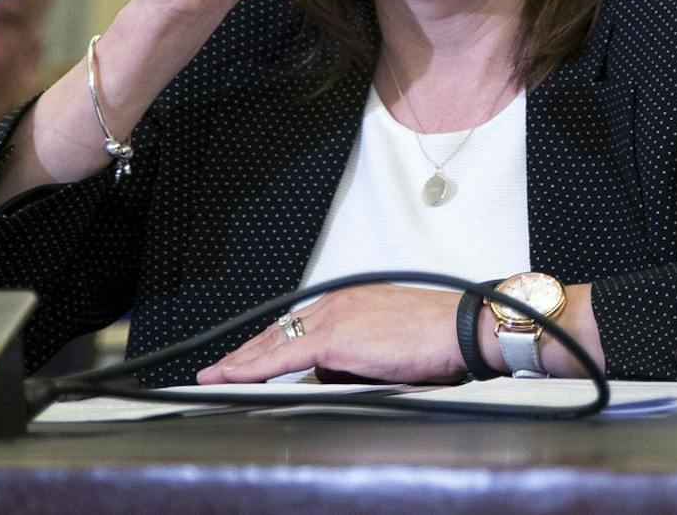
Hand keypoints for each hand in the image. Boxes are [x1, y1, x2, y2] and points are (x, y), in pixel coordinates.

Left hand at [196, 284, 468, 385]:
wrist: (461, 328)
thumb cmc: (439, 336)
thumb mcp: (390, 343)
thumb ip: (358, 353)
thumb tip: (337, 373)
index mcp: (353, 300)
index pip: (299, 322)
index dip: (270, 341)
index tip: (251, 353)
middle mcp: (338, 302)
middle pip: (278, 329)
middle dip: (246, 351)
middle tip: (220, 367)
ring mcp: (334, 318)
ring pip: (273, 342)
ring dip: (242, 361)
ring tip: (216, 376)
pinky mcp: (334, 338)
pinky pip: (281, 357)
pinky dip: (252, 368)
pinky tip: (231, 376)